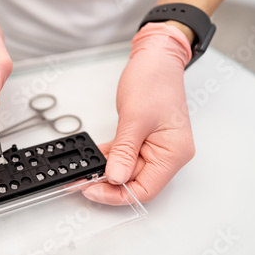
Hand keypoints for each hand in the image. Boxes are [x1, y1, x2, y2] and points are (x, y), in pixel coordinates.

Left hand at [83, 22, 194, 204]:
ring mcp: (156, 147)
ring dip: (106, 170)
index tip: (92, 190)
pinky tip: (94, 156)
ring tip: (83, 169)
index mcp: (174, 153)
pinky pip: (125, 156)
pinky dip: (109, 157)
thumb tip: (115, 179)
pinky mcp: (144, 140)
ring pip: (127, 170)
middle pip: (135, 182)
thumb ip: (124, 152)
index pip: (145, 189)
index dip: (117, 195)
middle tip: (81, 179)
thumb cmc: (154, 81)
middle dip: (107, 182)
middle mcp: (168, 154)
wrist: (156, 59)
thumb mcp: (135, 119)